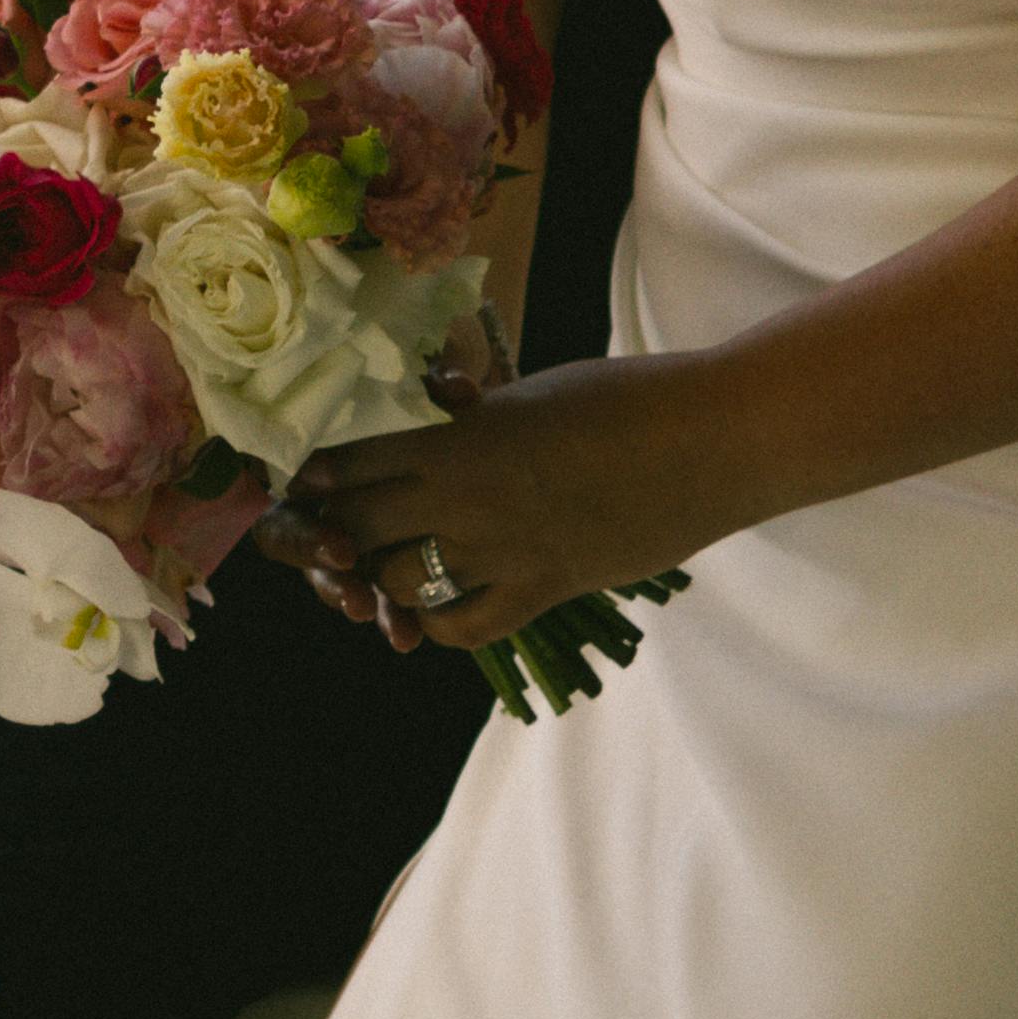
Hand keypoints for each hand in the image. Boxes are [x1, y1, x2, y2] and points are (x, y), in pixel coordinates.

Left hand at [268, 359, 750, 661]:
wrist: (708, 441)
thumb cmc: (626, 397)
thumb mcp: (531, 392)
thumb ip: (475, 415)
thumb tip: (439, 411)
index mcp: (457, 438)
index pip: (351, 461)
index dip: (321, 469)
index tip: (308, 470)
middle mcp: (465, 499)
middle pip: (359, 525)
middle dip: (339, 523)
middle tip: (337, 518)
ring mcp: (503, 552)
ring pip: (399, 582)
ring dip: (383, 575)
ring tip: (383, 561)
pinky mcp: (544, 590)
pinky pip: (465, 627)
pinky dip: (439, 622)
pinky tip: (435, 606)